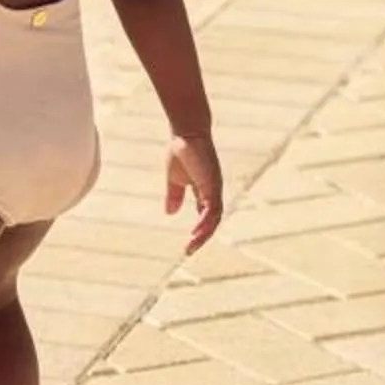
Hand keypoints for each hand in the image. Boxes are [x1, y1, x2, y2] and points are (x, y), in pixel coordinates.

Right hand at [165, 132, 224, 252]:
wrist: (186, 133)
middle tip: (189, 251)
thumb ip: (174, 195)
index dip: (199, 232)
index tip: (187, 246)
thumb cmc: (182, 151)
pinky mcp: (213, 184)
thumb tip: (170, 213)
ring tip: (192, 245)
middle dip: (202, 238)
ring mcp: (215, 189)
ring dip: (204, 233)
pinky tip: (197, 231)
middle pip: (212, 221)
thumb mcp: (174, 179)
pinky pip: (212, 208)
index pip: (206, 217)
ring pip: (214, 218)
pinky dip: (205, 221)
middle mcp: (213, 193)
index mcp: (205, 192)